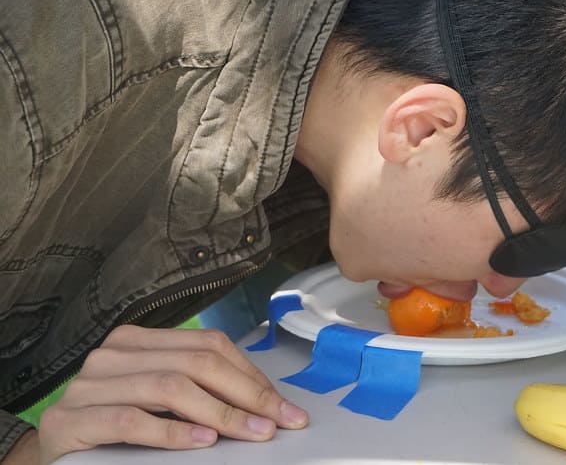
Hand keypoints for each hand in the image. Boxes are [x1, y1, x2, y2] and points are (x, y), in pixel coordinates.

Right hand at [32, 325, 307, 463]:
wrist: (54, 454)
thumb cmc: (114, 427)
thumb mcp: (160, 399)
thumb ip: (200, 390)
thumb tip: (265, 405)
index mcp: (139, 340)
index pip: (209, 347)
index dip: (251, 376)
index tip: (284, 407)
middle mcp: (113, 354)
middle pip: (197, 363)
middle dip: (247, 396)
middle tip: (278, 422)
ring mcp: (88, 384)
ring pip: (170, 387)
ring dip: (220, 414)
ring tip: (252, 433)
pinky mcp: (70, 419)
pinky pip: (131, 420)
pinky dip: (172, 432)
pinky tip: (202, 442)